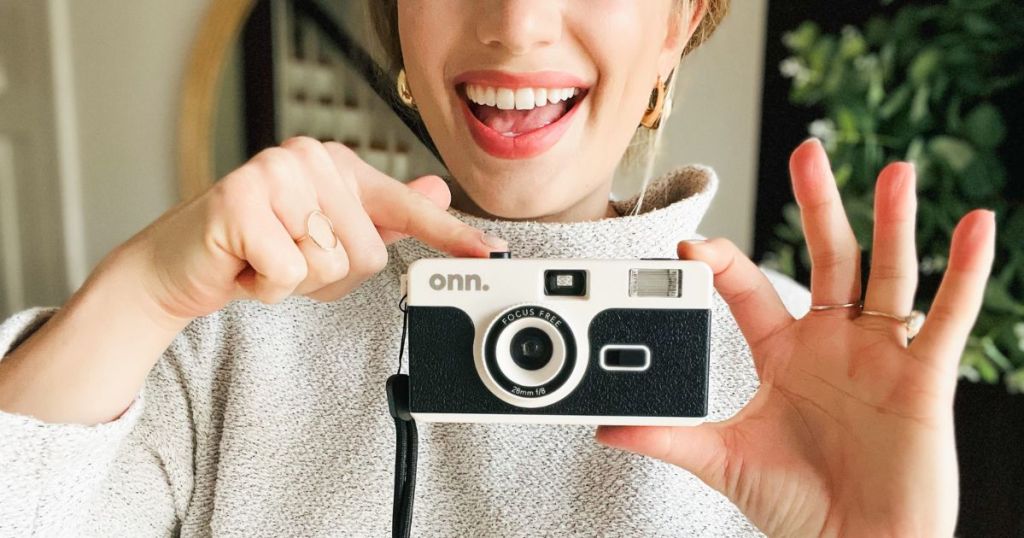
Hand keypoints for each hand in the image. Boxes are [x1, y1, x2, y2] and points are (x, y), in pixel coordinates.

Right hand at [126, 137, 502, 323]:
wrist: (181, 264)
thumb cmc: (256, 249)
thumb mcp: (327, 236)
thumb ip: (384, 216)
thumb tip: (438, 188)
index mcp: (338, 166)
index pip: (404, 206)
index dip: (448, 234)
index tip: (488, 253)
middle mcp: (310, 160)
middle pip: (368, 253)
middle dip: (329, 277)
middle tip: (288, 261)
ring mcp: (274, 174)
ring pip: (330, 264)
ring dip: (297, 283)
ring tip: (266, 261)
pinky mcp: (239, 201)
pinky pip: (289, 273)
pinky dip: (266, 287)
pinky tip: (244, 266)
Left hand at [596, 139, 995, 536]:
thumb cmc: (797, 505)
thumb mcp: (725, 460)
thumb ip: (670, 438)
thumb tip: (608, 427)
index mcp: (783, 352)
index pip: (750, 288)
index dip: (722, 263)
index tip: (690, 245)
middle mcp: (833, 341)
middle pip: (827, 258)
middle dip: (818, 206)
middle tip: (807, 151)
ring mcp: (880, 353)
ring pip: (888, 273)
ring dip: (895, 222)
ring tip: (896, 172)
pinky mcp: (924, 376)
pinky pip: (951, 316)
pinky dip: (966, 272)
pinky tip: (978, 225)